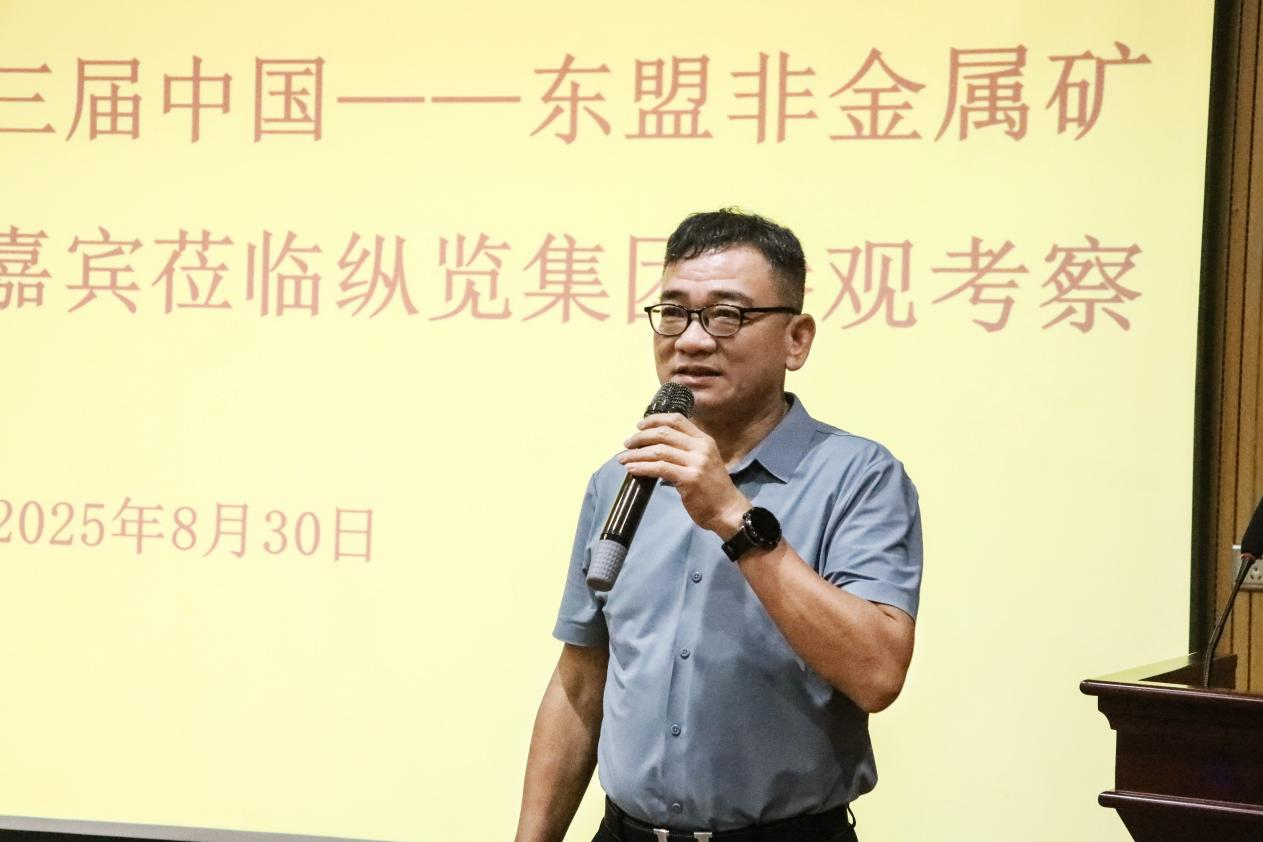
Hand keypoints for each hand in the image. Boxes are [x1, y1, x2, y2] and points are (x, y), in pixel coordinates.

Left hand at [618, 413, 749, 536]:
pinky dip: (642, 468)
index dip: (655, 420)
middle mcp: (701, 448)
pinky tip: (632, 470)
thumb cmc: (713, 488)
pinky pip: (659, 468)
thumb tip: (656, 446)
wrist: (728, 511)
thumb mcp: (704, 461)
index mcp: (704, 440)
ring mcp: (696, 463)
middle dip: (641, 437)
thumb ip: (686, 451)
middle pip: (664, 433)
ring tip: (623, 459)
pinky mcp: (689, 478)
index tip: (639, 426)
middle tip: (627, 444)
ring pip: (659, 451)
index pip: (677, 420)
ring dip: (637, 454)